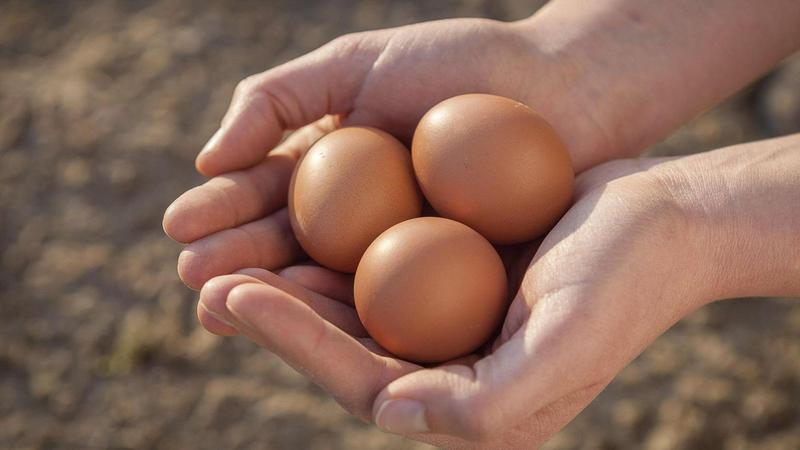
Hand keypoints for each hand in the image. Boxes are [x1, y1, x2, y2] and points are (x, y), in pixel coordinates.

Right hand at [162, 17, 610, 289]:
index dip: (221, 213)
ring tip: (225, 307)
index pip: (263, 196)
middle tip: (193, 280)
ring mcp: (399, 256)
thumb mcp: (356, 62)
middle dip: (236, 264)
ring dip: (276, 298)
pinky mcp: (444, 286)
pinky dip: (343, 314)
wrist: (563, 90)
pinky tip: (307, 322)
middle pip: (286, 249)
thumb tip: (206, 160)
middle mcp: (359, 218)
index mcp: (334, 168)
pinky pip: (387, 304)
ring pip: (327, 283)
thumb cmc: (462, 65)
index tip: (179, 228)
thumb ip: (277, 99)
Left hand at [193, 154, 717, 447]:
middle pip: (346, 351)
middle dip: (277, 320)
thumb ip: (489, 406)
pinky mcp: (456, 286)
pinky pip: (382, 273)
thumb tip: (391, 415)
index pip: (364, 382)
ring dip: (293, 288)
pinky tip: (295, 230)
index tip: (240, 297)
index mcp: (475, 408)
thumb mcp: (568, 343)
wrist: (664, 222)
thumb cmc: (624, 279)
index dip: (296, 344)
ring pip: (355, 314)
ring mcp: (455, 330)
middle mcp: (457, 376)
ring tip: (233, 258)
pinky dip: (335, 256)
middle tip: (209, 280)